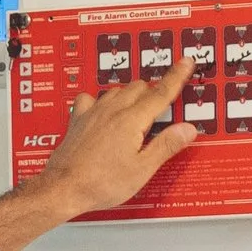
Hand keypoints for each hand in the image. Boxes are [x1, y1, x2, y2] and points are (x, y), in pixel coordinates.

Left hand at [0, 60, 200, 250]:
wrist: (64, 188)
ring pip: (118, 89)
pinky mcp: (79, 119)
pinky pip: (92, 98)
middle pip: (139, 87)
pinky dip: (103, 99)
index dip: (176, 76)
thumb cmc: (100, 183)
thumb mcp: (142, 169)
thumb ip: (166, 145)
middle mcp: (111, 111)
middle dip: (154, 90)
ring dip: (132, 93)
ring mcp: (93, 113)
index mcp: (131, 121)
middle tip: (164, 102)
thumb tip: (187, 129)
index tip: (186, 62)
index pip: (161, 92)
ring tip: (138, 108)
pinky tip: (104, 108)